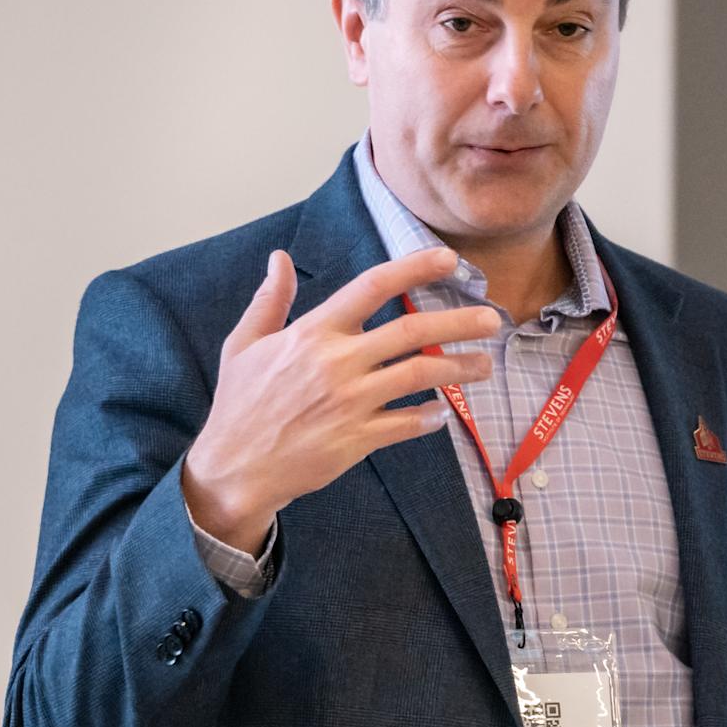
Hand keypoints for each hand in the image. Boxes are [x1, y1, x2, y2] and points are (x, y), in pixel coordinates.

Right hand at [181, 247, 498, 548]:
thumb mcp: (244, 344)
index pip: (372, 287)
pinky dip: (430, 417)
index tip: (448, 260)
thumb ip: (270, 300)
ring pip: (420, 375)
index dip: (414, 268)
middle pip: (412, 331)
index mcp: (313, 332)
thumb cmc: (239, 404)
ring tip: (485, 365)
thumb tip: (278, 258)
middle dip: (460, 322)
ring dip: (460, 368)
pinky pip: (408, 423)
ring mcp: (351, 402)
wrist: (234, 467)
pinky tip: (443, 413)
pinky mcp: (358, 438)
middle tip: (492, 318)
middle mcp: (337, 362)